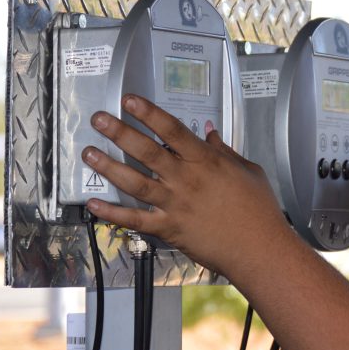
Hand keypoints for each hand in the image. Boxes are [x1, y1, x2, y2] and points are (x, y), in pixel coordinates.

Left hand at [82, 95, 286, 274]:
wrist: (259, 248)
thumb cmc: (259, 210)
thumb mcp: (249, 171)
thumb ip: (225, 151)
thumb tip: (211, 134)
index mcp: (206, 162)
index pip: (172, 130)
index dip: (149, 113)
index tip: (130, 100)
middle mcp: (186, 180)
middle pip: (147, 151)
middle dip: (120, 132)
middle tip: (99, 119)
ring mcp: (175, 205)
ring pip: (135, 182)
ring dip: (109, 167)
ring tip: (89, 153)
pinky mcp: (169, 229)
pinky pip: (135, 220)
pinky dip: (113, 213)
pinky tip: (94, 204)